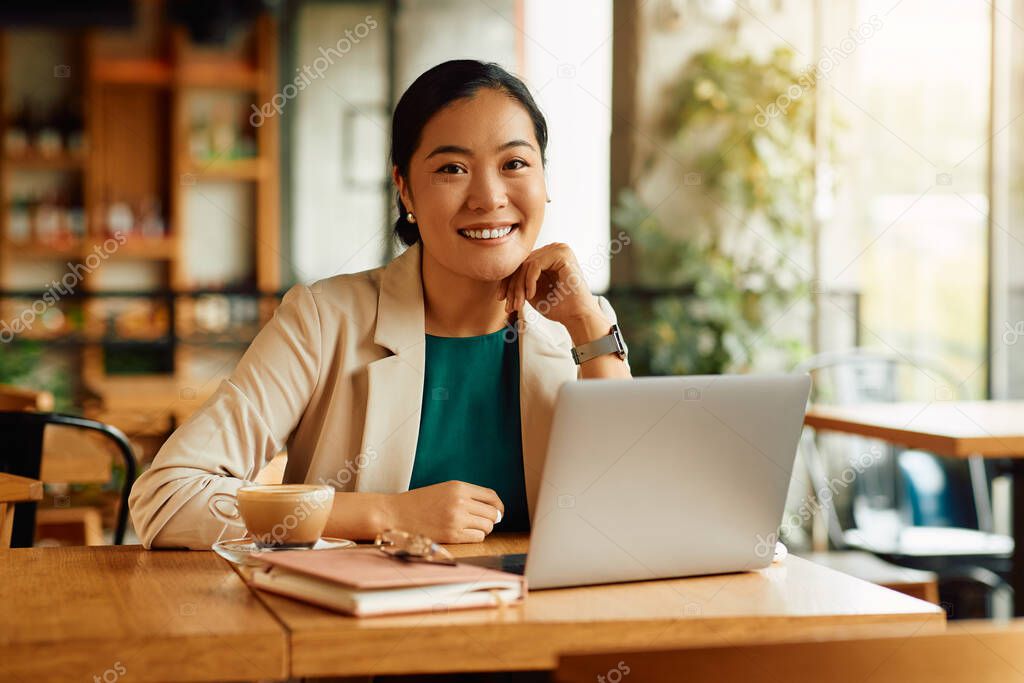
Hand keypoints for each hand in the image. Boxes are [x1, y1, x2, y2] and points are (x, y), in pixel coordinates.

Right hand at [387, 481, 503, 543]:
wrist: (395, 514)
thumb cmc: (419, 502)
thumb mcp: (444, 490)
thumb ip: (467, 496)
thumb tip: (495, 512)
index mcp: (458, 487)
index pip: (491, 496)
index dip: (498, 506)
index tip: (498, 512)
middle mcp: (460, 501)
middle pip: (492, 513)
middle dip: (491, 519)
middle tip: (482, 522)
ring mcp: (456, 519)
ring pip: (487, 526)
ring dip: (483, 529)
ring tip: (470, 528)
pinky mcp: (452, 535)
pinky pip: (477, 537)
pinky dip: (475, 537)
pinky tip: (464, 534)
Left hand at [498, 242, 604, 326]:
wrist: (577, 316)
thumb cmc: (557, 306)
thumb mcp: (531, 291)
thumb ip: (519, 279)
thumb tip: (499, 274)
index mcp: (548, 255)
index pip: (521, 264)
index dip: (508, 282)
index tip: (501, 299)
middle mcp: (554, 248)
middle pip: (521, 263)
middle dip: (512, 286)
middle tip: (508, 305)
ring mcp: (559, 249)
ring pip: (526, 265)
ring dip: (519, 287)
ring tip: (518, 304)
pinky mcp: (562, 254)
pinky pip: (535, 265)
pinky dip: (529, 282)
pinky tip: (530, 296)